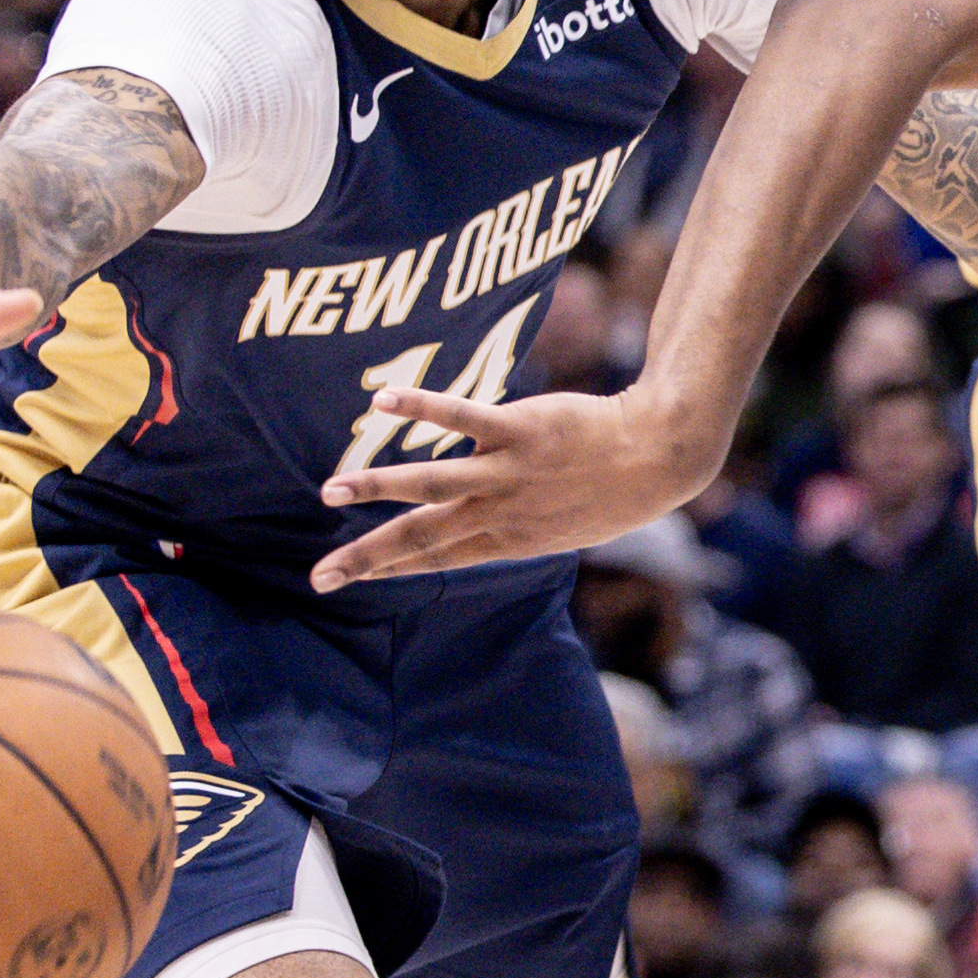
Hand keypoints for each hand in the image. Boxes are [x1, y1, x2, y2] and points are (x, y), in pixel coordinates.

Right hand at [309, 381, 722, 590]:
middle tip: (318, 576)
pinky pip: (465, 417)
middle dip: (366, 558)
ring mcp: (510, 472)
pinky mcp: (522, 430)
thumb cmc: (612, 488)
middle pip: (421, 538)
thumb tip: (479, 513)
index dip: (388, 568)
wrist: (659, 456)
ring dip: (378, 486)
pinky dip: (422, 408)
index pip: (436, 559)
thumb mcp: (562, 523)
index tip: (343, 576)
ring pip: (432, 483)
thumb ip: (516, 522)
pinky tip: (383, 400)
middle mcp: (502, 512)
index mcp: (510, 540)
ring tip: (331, 491)